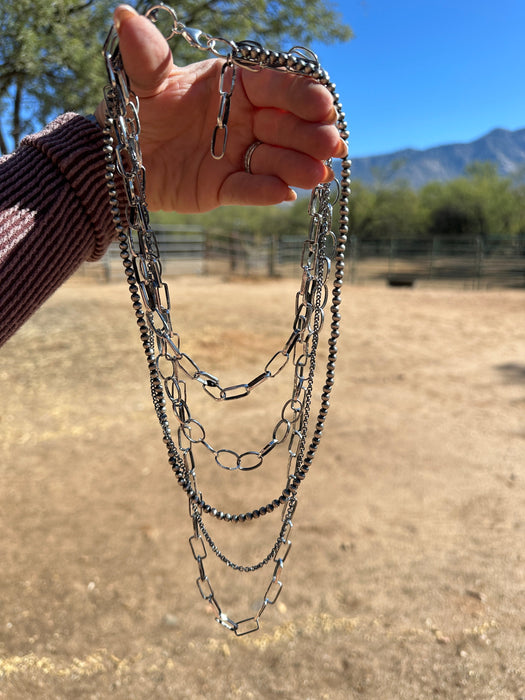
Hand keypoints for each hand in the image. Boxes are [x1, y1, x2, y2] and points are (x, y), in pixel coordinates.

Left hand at [96, 5, 346, 212]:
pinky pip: (248, 189)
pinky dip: (265, 192)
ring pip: (274, 160)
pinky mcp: (226, 188)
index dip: (300, 94)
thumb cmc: (136, 111)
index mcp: (234, 85)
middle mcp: (245, 119)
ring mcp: (238, 155)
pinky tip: (285, 195)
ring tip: (318, 176)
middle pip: (286, 125)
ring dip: (297, 166)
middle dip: (310, 134)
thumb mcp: (141, 82)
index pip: (274, 85)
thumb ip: (145, 56)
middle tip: (330, 144)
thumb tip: (125, 16)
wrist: (118, 157)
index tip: (321, 103)